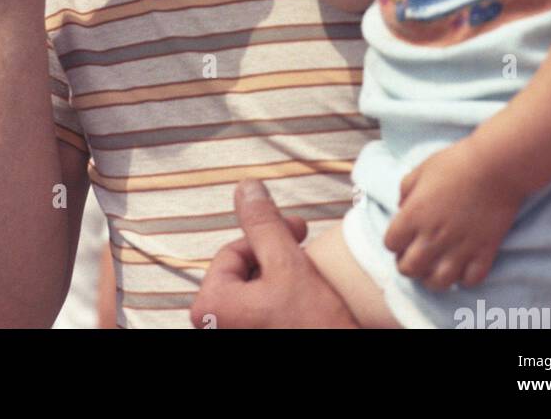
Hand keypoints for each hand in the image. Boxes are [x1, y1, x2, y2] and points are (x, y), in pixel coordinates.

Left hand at [191, 180, 357, 328]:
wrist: (341, 363)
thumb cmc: (314, 327)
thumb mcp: (288, 264)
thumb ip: (263, 223)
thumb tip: (246, 188)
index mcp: (210, 306)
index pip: (234, 250)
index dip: (269, 236)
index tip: (298, 232)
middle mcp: (213, 327)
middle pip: (242, 270)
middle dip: (275, 258)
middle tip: (304, 258)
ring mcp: (233, 336)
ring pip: (254, 291)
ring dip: (280, 278)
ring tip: (307, 285)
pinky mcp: (252, 339)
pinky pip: (260, 314)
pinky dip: (280, 302)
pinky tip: (303, 305)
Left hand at [384, 140, 523, 290]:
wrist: (494, 167)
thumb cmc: (454, 163)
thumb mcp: (420, 170)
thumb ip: (405, 191)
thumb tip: (402, 207)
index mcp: (413, 215)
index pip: (390, 244)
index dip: (394, 242)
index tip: (401, 237)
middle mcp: (433, 237)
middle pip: (409, 269)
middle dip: (407, 266)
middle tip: (414, 257)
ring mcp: (459, 248)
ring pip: (438, 283)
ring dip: (432, 279)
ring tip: (435, 268)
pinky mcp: (484, 253)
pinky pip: (470, 281)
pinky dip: (464, 278)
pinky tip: (462, 267)